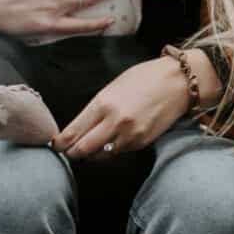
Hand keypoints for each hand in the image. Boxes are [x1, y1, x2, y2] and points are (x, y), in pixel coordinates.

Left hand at [55, 60, 189, 161]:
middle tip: (67, 151)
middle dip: (72, 152)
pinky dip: (110, 150)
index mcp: (103, 103)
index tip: (55, 145)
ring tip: (88, 147)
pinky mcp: (141, 143)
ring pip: (99, 155)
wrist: (179, 82)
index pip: (73, 132)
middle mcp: (114, 122)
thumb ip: (96, 108)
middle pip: (82, 150)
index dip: (60, 143)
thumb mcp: (113, 87)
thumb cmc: (145, 78)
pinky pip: (118, 152)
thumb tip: (78, 127)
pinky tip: (111, 141)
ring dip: (91, 154)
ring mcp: (129, 135)